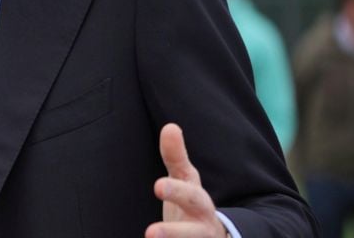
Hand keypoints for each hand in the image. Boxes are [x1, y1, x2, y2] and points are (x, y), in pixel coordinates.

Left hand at [144, 123, 227, 237]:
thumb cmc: (193, 207)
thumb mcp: (187, 182)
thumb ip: (177, 158)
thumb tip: (170, 126)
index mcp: (200, 205)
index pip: (191, 196)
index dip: (176, 191)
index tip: (157, 187)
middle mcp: (204, 229)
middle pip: (193, 233)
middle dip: (174, 233)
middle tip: (150, 233)